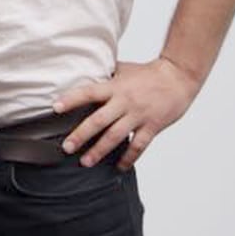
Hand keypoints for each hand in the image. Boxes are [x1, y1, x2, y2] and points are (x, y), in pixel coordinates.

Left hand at [55, 56, 199, 169]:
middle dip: (81, 135)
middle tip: (66, 147)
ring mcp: (138, 115)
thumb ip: (105, 75)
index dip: (71, 100)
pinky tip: (119, 166)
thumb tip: (84, 73)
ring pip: (116, 136)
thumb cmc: (149, 73)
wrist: (178, 77)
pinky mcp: (152, 126)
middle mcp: (124, 102)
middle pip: (99, 120)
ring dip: (99, 151)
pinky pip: (138, 145)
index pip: (88, 92)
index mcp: (115, 87)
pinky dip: (128, 158)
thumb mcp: (123, 69)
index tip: (55, 108)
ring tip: (86, 162)